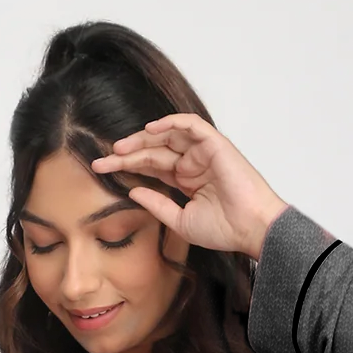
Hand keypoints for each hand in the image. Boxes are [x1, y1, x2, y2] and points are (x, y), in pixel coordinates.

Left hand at [93, 114, 289, 259]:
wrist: (250, 228)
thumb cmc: (224, 229)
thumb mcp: (180, 221)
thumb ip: (157, 205)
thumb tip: (134, 192)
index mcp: (186, 180)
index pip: (151, 167)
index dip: (127, 167)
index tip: (102, 170)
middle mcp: (192, 163)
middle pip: (154, 151)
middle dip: (128, 153)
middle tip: (103, 159)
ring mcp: (202, 152)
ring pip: (167, 136)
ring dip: (143, 138)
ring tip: (120, 148)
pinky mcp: (214, 144)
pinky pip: (190, 125)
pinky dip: (170, 123)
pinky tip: (150, 130)